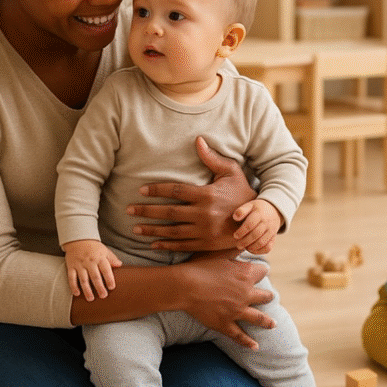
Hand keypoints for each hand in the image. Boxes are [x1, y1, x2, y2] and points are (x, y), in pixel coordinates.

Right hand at [64, 239, 121, 300]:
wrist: (77, 239)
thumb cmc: (93, 247)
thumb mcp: (104, 250)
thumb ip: (112, 258)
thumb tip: (120, 265)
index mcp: (99, 257)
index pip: (106, 269)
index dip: (109, 279)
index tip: (112, 287)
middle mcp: (89, 261)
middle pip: (95, 276)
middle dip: (99, 287)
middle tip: (103, 296)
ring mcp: (80, 264)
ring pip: (83, 279)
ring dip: (87, 290)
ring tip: (91, 298)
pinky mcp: (71, 266)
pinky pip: (71, 277)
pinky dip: (73, 286)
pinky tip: (77, 293)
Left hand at [128, 136, 254, 251]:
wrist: (257, 220)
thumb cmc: (242, 192)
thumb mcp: (231, 172)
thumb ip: (212, 158)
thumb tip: (198, 140)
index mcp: (207, 195)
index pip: (175, 191)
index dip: (156, 190)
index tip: (141, 190)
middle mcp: (204, 214)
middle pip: (169, 212)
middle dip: (147, 211)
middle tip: (129, 209)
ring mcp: (204, 231)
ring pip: (172, 231)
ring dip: (152, 230)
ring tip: (135, 228)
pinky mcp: (206, 244)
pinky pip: (182, 245)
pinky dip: (166, 246)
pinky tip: (153, 244)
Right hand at [177, 250, 275, 348]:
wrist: (185, 286)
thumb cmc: (199, 266)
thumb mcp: (219, 253)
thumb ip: (234, 249)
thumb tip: (244, 242)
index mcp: (246, 274)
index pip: (263, 271)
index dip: (261, 270)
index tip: (261, 271)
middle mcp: (246, 293)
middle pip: (265, 295)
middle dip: (268, 295)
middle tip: (270, 296)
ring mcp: (237, 311)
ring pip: (259, 318)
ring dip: (267, 321)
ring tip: (273, 324)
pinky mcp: (226, 324)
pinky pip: (240, 336)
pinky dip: (248, 342)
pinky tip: (256, 347)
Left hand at [232, 200, 281, 253]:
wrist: (274, 210)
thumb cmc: (257, 209)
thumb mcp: (250, 205)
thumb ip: (241, 210)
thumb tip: (235, 217)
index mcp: (259, 214)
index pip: (250, 224)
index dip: (241, 231)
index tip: (235, 236)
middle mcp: (266, 223)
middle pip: (255, 235)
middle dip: (245, 241)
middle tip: (238, 245)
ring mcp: (271, 231)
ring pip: (262, 242)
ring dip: (252, 247)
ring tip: (244, 247)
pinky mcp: (273, 238)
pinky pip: (268, 248)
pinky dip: (260, 251)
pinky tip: (252, 250)